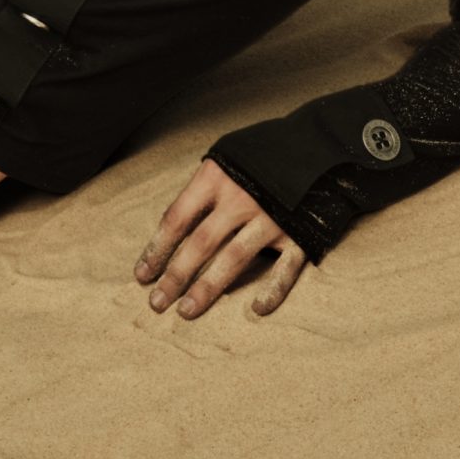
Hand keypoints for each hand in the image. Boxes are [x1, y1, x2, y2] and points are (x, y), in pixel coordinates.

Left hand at [135, 159, 308, 319]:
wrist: (316, 147)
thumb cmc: (260, 158)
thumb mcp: (224, 161)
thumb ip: (202, 190)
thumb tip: (173, 227)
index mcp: (216, 178)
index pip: (177, 218)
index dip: (158, 248)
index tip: (143, 274)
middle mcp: (241, 199)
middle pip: (201, 243)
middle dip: (176, 275)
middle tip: (157, 302)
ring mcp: (271, 218)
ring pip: (234, 258)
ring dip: (209, 287)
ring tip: (187, 310)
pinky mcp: (300, 233)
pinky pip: (285, 267)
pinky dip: (273, 289)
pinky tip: (257, 309)